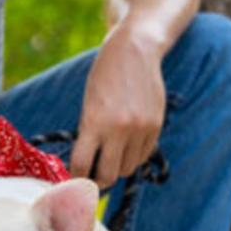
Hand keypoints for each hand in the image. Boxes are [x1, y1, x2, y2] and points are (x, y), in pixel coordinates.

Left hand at [70, 24, 166, 187]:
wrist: (134, 51)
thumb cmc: (104, 78)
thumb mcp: (87, 105)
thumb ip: (88, 135)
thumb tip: (84, 167)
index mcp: (94, 122)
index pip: (81, 165)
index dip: (76, 177)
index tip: (74, 179)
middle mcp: (119, 129)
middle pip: (108, 175)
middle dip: (98, 180)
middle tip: (93, 176)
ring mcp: (140, 129)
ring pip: (127, 169)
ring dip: (117, 168)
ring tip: (111, 157)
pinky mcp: (155, 127)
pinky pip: (143, 156)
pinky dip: (133, 157)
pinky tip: (126, 147)